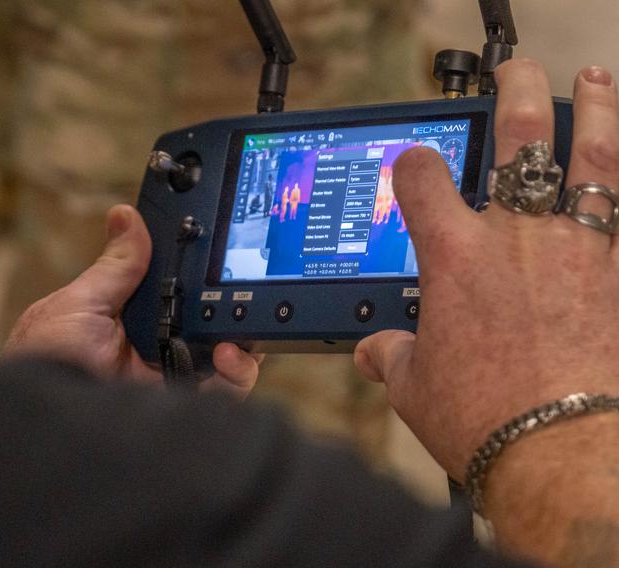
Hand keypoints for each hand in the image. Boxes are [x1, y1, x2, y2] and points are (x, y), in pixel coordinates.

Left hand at [6, 205, 262, 399]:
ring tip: (237, 330)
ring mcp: (170, 376)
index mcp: (132, 315)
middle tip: (243, 292)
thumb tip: (127, 216)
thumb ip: (115, 266)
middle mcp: (156, 345)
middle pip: (210, 321)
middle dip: (236, 306)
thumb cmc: (44, 361)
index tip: (225, 253)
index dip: (206, 274)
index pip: (181, 290)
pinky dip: (236, 373)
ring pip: (225, 356)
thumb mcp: (79, 303)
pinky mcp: (180, 404)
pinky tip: (228, 355)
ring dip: (241, 339)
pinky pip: (223, 391)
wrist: (41, 419)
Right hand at [354, 60, 618, 478]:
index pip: (421, 179)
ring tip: (598, 81)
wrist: (563, 454)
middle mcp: (518, 238)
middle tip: (517, 74)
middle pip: (520, 139)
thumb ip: (392, 357)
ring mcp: (581, 250)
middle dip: (516, 94)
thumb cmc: (486, 420)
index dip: (413, 163)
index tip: (415, 165)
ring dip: (597, 112)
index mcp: (454, 257)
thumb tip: (374, 353)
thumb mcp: (415, 389)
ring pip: (594, 158)